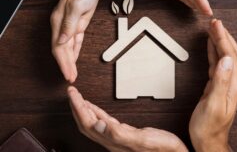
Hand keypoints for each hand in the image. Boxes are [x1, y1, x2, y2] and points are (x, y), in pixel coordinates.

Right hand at [48, 0, 100, 82]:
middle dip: (66, 66)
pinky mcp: (78, 25)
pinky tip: (74, 59)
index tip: (68, 74)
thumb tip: (62, 41)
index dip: (63, 63)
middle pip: (62, 51)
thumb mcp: (77, 6)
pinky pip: (75, 42)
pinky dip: (74, 52)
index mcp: (59, 23)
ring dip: (70, 61)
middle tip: (71, 78)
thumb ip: (69, 24)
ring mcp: (69, 26)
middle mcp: (62, 26)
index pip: (59, 48)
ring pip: (68, 48)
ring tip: (72, 73)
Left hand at [67, 86, 187, 151]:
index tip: (73, 95)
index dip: (79, 108)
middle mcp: (111, 140)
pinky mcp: (123, 133)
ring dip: (84, 109)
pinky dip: (95, 112)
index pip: (88, 123)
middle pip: (86, 122)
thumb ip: (120, 134)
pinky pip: (102, 121)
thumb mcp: (142, 139)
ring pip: (92, 122)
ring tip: (78, 98)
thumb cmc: (161, 148)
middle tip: (72, 92)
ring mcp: (116, 137)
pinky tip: (94, 108)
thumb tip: (99, 125)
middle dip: (77, 106)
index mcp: (113, 140)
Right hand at [189, 19, 236, 151]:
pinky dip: (214, 52)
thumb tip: (226, 59)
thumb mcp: (213, 105)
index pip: (230, 55)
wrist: (208, 140)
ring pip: (225, 56)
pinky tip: (211, 47)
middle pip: (231, 53)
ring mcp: (225, 84)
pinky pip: (217, 64)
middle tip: (214, 22)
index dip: (223, 38)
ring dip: (220, 41)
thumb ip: (220, 82)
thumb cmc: (209, 127)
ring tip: (213, 29)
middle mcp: (232, 83)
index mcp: (232, 85)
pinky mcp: (217, 86)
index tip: (216, 25)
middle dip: (223, 35)